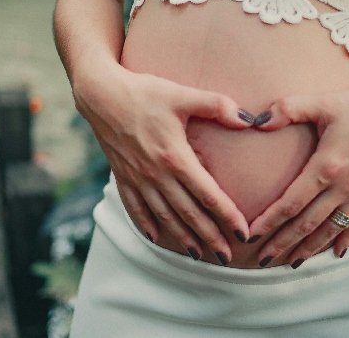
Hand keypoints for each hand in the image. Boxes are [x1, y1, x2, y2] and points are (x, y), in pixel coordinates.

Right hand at [72, 62, 252, 261]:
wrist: (101, 94)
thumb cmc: (144, 92)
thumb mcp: (182, 94)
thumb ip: (216, 105)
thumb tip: (248, 120)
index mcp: (175, 157)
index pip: (207, 194)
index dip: (227, 216)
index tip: (243, 233)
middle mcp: (156, 174)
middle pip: (188, 213)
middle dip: (209, 237)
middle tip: (227, 257)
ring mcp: (137, 178)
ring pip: (163, 215)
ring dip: (182, 237)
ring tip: (198, 255)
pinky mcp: (122, 176)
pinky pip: (134, 207)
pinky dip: (145, 224)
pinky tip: (155, 237)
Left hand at [247, 83, 348, 267]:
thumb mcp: (323, 102)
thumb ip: (287, 110)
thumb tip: (256, 121)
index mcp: (326, 167)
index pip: (291, 203)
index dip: (269, 221)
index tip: (251, 235)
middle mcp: (343, 188)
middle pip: (306, 223)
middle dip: (282, 243)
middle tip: (262, 259)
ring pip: (330, 229)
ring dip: (309, 247)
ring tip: (291, 262)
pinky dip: (345, 238)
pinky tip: (336, 252)